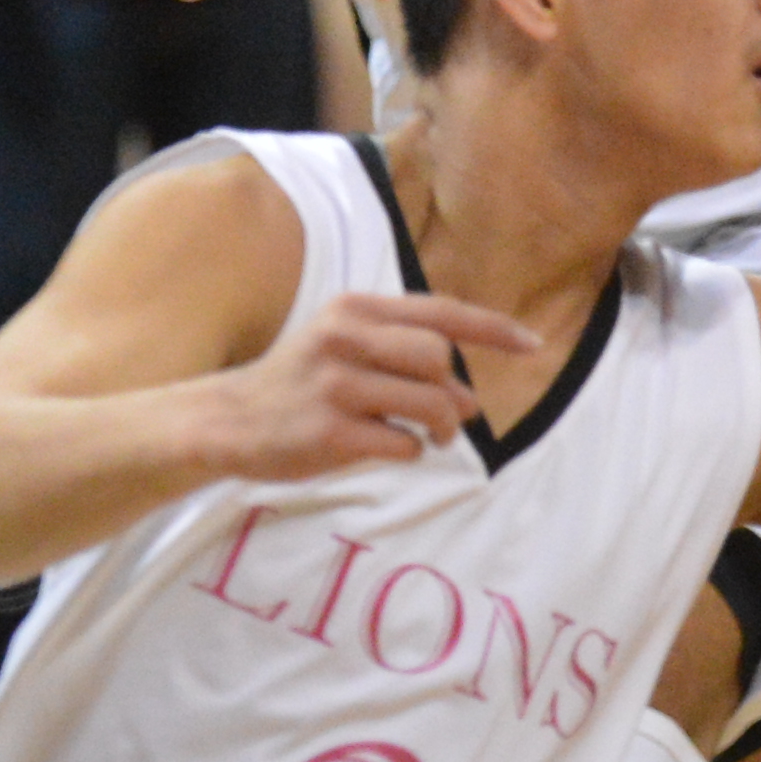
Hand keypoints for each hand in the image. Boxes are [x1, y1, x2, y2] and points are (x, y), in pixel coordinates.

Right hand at [207, 289, 547, 479]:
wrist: (228, 421)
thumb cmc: (299, 385)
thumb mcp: (344, 346)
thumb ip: (405, 356)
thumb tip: (471, 400)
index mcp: (354, 310)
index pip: (441, 311)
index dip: (493, 329)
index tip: (533, 345)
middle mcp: (345, 338)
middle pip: (439, 357)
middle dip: (454, 391)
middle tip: (448, 416)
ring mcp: (335, 385)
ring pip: (429, 403)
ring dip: (442, 427)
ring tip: (430, 437)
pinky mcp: (330, 432)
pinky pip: (403, 443)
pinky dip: (410, 451)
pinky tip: (388, 449)